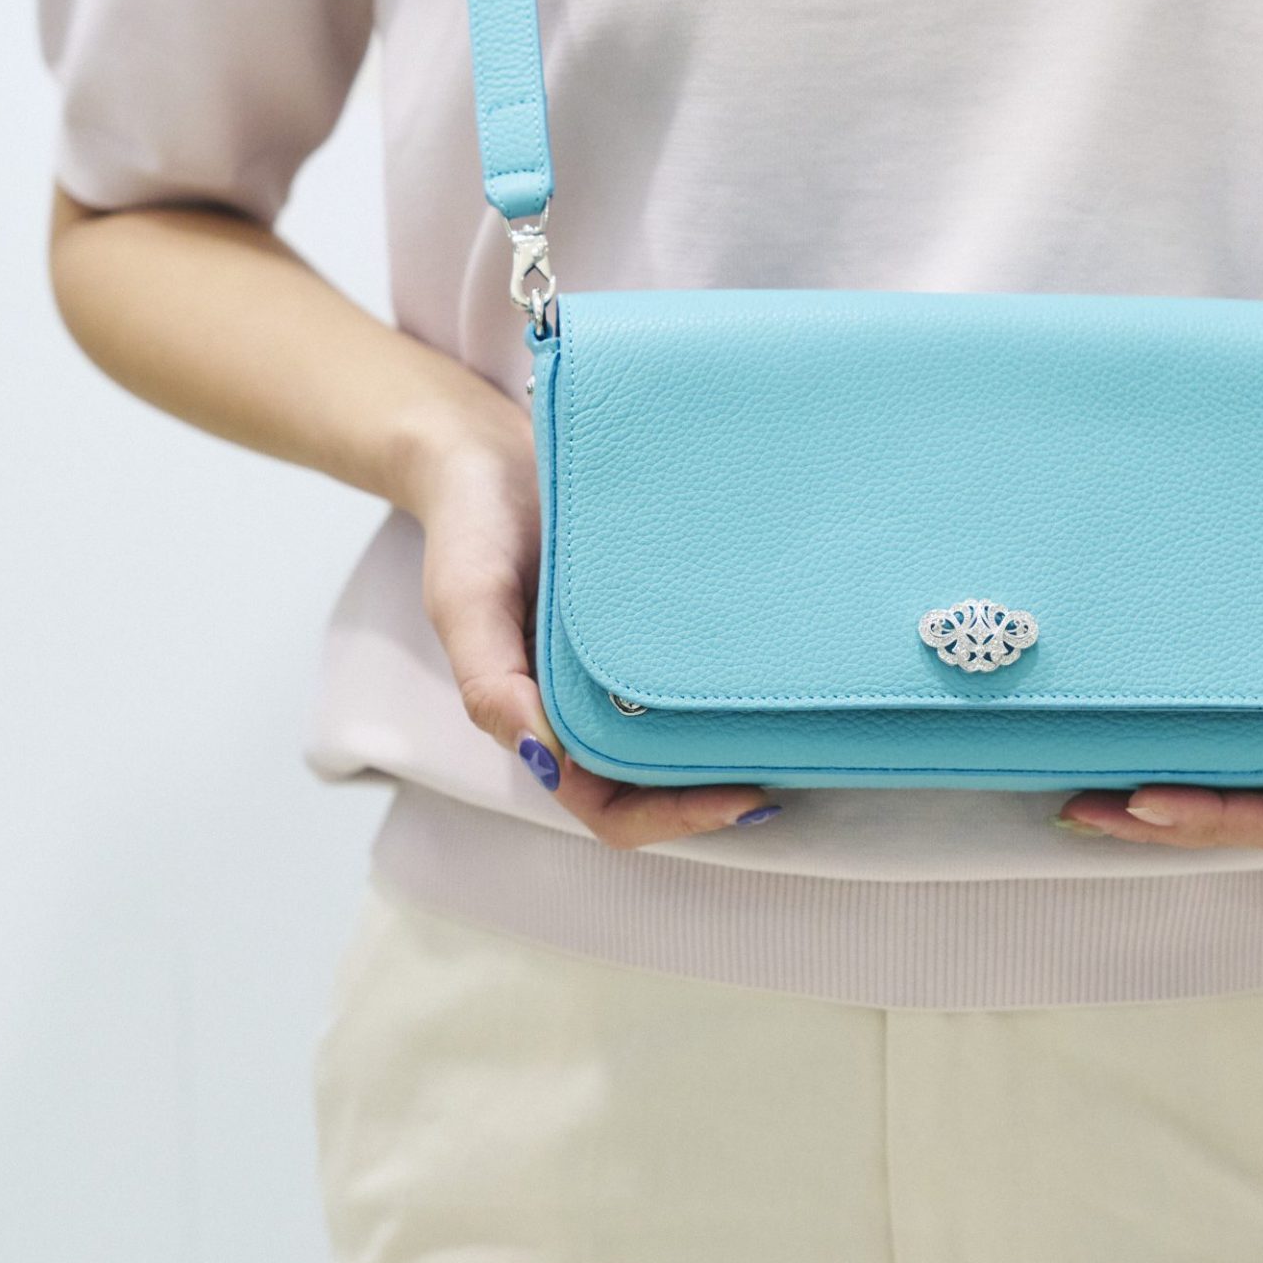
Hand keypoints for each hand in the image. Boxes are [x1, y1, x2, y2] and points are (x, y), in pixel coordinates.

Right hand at [403, 404, 778, 846]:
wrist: (491, 445)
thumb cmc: (472, 529)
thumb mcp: (466, 605)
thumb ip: (491, 683)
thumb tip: (547, 763)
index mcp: (543, 718)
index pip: (609, 803)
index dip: (672, 817)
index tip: (744, 797)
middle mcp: (592, 701)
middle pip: (660, 781)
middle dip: (718, 789)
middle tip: (789, 762)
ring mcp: (627, 659)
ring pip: (685, 729)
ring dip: (732, 739)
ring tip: (796, 724)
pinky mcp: (659, 611)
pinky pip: (698, 659)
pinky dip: (734, 674)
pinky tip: (776, 659)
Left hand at [1054, 480, 1262, 851]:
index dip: (1216, 821)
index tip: (1142, 803)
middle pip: (1255, 820)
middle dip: (1170, 824)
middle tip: (1086, 811)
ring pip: (1244, 794)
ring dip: (1169, 802)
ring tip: (1088, 798)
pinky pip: (1243, 751)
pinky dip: (1187, 758)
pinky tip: (1133, 749)